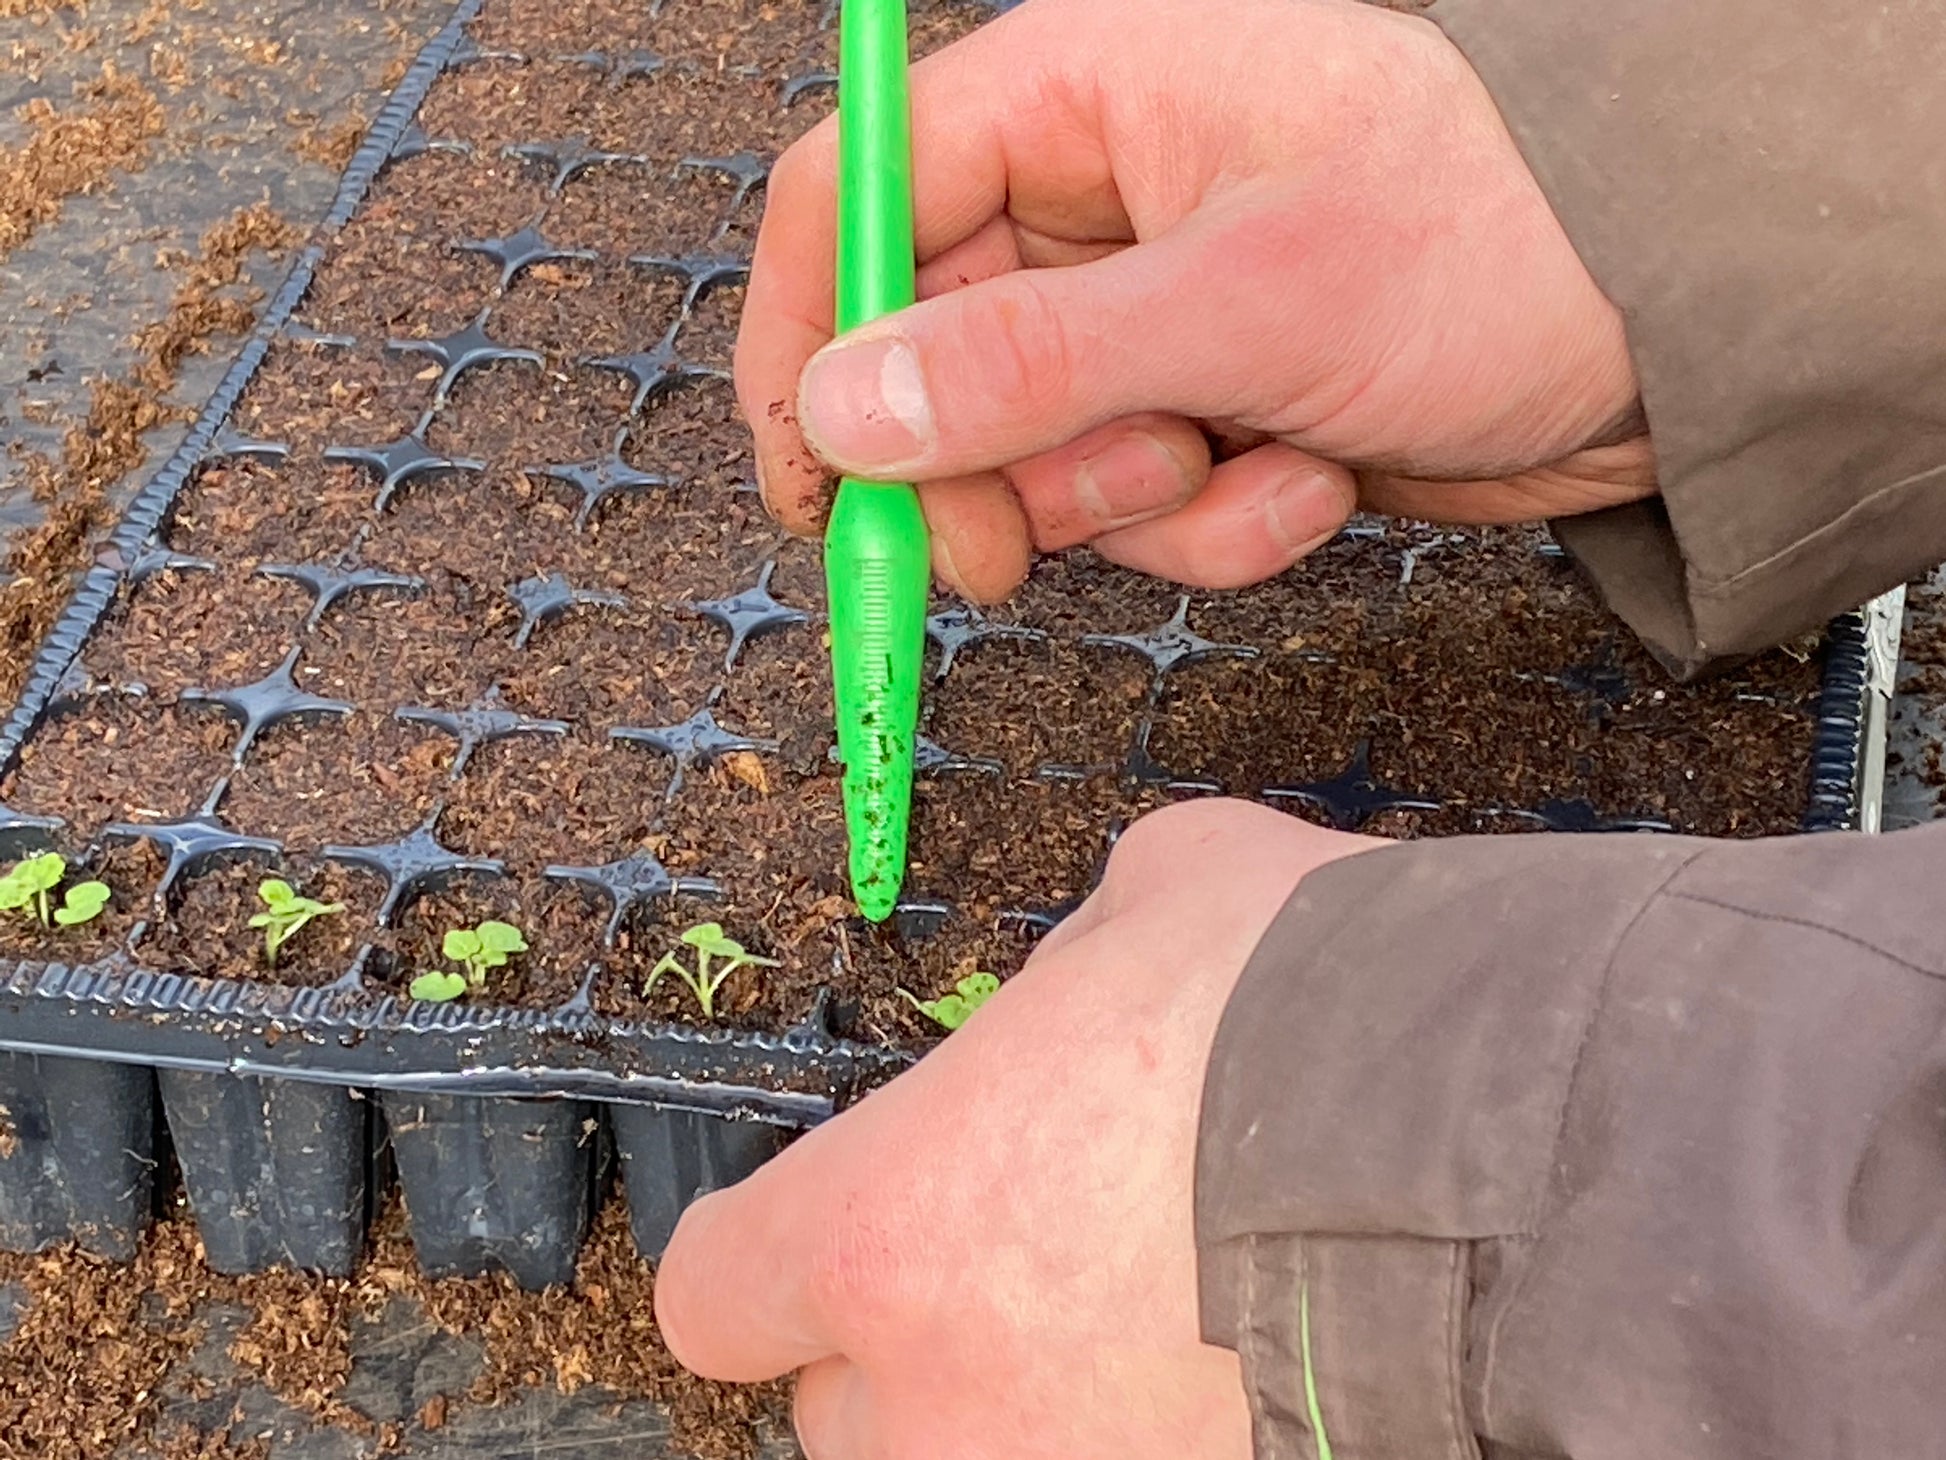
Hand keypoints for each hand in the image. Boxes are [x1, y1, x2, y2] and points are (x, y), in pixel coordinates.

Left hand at [655, 800, 1380, 1459]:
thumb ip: (1070, 968)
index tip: (809, 1232)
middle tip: (1014, 1269)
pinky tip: (1237, 1360)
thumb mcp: (1159, 897)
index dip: (761, 1256)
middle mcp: (948, 1406)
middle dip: (909, 1350)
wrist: (1516, 1150)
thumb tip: (1087, 989)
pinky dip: (1147, 1431)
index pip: (717, 1295)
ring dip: (1019, 1410)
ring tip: (1131, 1329)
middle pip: (845, 1421)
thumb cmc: (1311, 1003)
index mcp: (888, 1231)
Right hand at [740, 0, 1653, 600]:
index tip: (807, 476)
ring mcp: (1153, 316)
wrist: (1679, 326)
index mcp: (1082, 95)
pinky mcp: (1209, 407)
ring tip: (1239, 460)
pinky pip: (1139, 503)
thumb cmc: (1504, 233)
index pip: (857, 196)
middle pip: (930, 353)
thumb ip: (1031, 359)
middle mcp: (1097, 203)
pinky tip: (1311, 478)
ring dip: (1125, 501)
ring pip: (1034, 452)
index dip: (806, 334)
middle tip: (1004, 553)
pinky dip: (1215, 522)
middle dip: (981, 468)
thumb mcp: (1248, 295)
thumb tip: (845, 409)